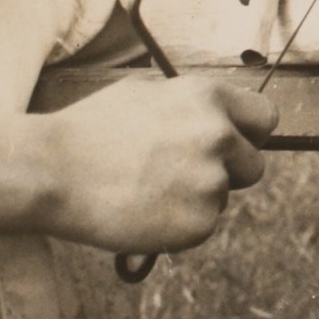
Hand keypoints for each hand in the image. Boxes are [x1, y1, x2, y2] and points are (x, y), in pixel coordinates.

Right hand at [41, 77, 275, 252]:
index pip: (266, 118)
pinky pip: (202, 226)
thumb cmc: (90, 129)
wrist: (53, 171)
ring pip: (223, 197)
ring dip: (197, 199)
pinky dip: (179, 226)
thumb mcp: (145, 92)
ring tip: (148, 191)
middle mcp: (218, 135)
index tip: (236, 145)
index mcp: (208, 97)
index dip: (250, 135)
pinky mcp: (200, 222)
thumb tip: (215, 113)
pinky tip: (143, 212)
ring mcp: (211, 180)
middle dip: (227, 172)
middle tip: (183, 176)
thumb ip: (189, 104)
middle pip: (253, 165)